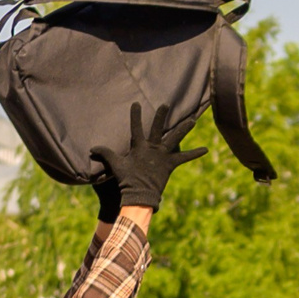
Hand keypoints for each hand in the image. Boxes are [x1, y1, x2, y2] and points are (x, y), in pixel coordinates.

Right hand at [90, 101, 205, 211]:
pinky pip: (184, 157)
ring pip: (175, 138)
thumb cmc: (126, 180)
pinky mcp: (170, 164)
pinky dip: (194, 154)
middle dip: (161, 115)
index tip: (136, 103)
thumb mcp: (115, 165)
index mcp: (139, 146)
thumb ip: (106, 154)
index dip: (135, 115)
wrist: (139, 194)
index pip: (136, 127)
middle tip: (166, 104)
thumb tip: (92, 148)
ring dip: (184, 129)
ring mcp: (163, 155)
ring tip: (194, 120)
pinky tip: (206, 149)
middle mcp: (152, 148)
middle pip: (158, 128)